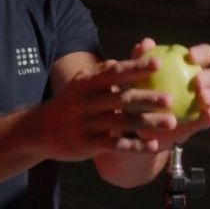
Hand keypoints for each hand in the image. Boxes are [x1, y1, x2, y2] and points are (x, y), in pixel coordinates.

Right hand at [42, 57, 175, 160]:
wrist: (38, 131)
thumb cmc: (69, 104)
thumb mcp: (79, 85)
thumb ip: (100, 74)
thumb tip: (119, 62)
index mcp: (87, 83)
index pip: (114, 73)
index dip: (136, 67)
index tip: (158, 63)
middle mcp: (87, 102)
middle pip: (121, 99)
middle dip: (147, 98)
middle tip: (170, 99)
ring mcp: (86, 124)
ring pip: (121, 122)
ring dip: (147, 123)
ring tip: (171, 122)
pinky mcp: (87, 144)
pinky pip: (115, 145)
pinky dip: (135, 146)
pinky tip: (153, 146)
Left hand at [130, 37, 209, 149]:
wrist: (140, 121)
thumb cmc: (140, 90)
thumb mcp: (136, 74)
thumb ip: (141, 59)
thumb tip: (146, 44)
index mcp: (195, 66)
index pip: (207, 55)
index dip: (203, 53)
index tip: (190, 56)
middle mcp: (206, 84)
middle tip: (197, 81)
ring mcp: (207, 104)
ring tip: (201, 97)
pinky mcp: (202, 122)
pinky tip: (206, 114)